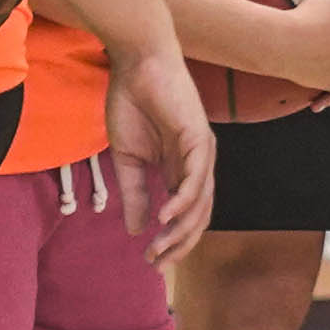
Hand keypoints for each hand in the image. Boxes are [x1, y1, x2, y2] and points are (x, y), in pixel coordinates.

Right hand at [107, 39, 217, 261]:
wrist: (136, 66)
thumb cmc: (132, 106)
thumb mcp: (127, 160)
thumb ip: (134, 193)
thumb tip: (136, 230)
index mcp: (182, 169)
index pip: (187, 215)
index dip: (173, 240)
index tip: (152, 261)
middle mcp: (198, 164)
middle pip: (200, 215)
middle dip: (179, 243)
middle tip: (156, 263)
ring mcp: (202, 151)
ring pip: (201, 201)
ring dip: (180, 229)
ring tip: (159, 248)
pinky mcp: (199, 137)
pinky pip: (196, 176)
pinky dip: (183, 200)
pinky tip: (165, 217)